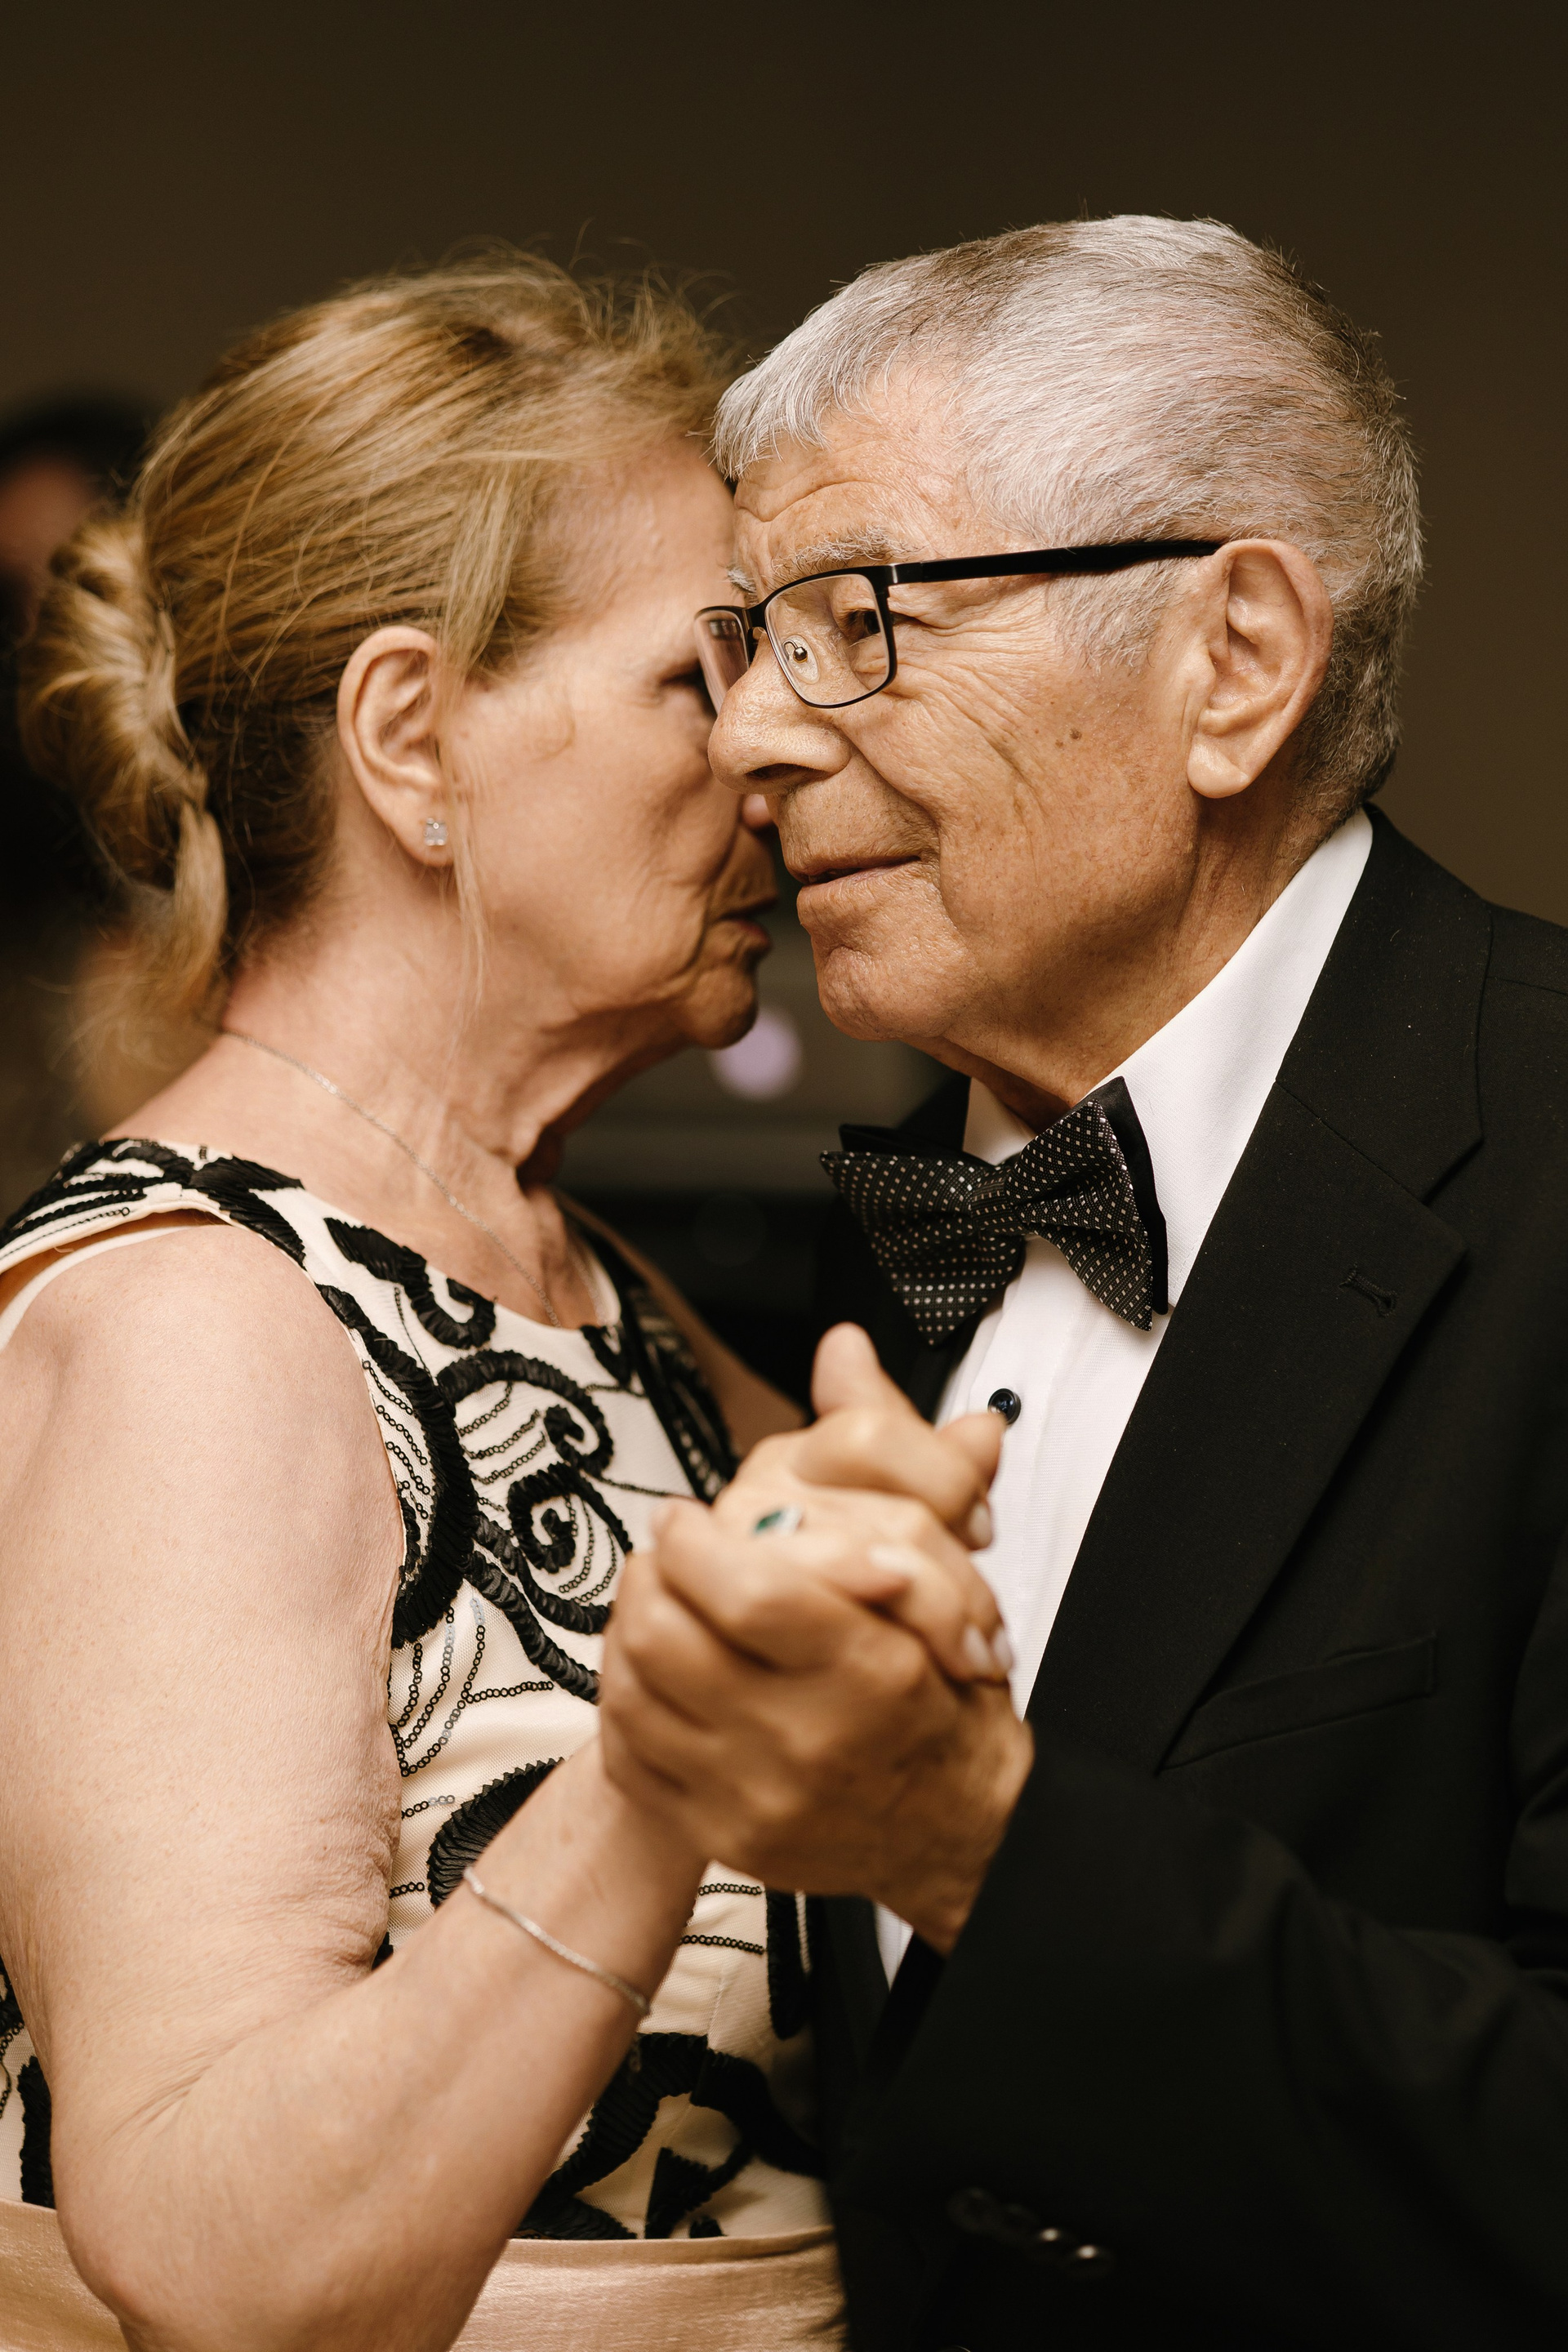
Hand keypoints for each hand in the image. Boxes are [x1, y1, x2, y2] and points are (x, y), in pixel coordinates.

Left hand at [599, 1325, 1032, 1952]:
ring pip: (636, 1688)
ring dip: (632, 1626)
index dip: (694, 1540)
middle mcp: (809, 1740)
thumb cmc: (941, 1688)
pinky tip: (656, 1667)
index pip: (746, 1590)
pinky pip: (630, 1752)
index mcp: (872, 1668)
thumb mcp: (940, 1565)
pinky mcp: (716, 1833)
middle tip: (665, 1552)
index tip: (689, 1518)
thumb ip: (890, 1455)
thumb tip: (843, 1351)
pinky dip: (628, 1697)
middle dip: (651, 1576)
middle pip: (667, 1636)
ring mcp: (755, 1796)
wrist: (950, 1830)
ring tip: (659, 1599)